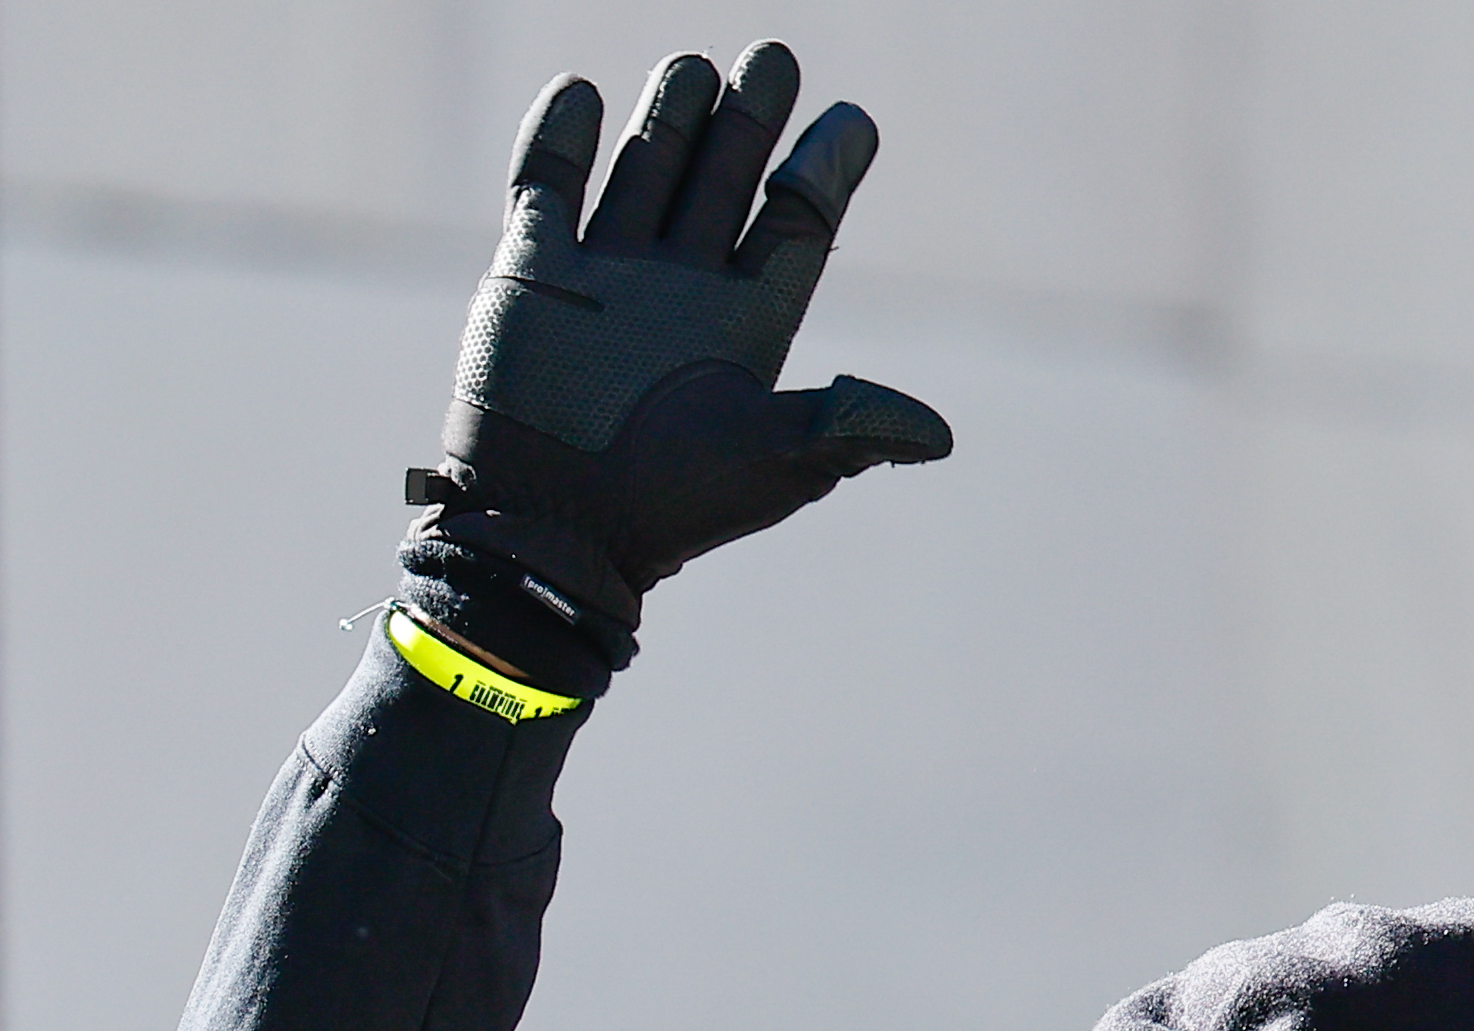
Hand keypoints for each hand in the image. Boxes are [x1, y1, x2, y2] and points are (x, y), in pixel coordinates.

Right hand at [421, 42, 951, 623]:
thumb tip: (939, 436)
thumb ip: (845, 431)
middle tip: (776, 57)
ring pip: (646, 170)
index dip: (824, 171)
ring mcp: (607, 276)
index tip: (855, 124)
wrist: (553, 531)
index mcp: (746, 324)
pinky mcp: (534, 273)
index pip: (796, 225)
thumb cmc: (670, 508)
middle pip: (725, 179)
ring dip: (672, 118)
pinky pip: (548, 187)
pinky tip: (584, 94)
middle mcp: (682, 289)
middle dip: (750, 120)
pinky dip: (561, 139)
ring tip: (696, 67)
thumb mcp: (768, 466)